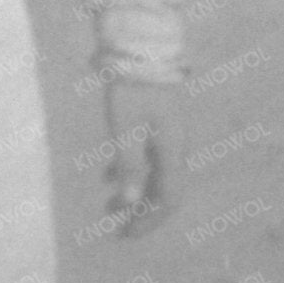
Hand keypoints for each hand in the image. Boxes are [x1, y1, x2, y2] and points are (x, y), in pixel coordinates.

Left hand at [99, 78, 187, 236]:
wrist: (142, 48)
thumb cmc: (132, 88)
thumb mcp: (125, 127)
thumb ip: (128, 165)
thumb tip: (130, 203)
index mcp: (172, 152)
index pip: (167, 198)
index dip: (150, 220)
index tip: (128, 234)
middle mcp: (175, 149)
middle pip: (164, 192)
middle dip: (143, 213)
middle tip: (121, 230)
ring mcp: (167, 138)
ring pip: (155, 177)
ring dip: (136, 195)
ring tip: (111, 208)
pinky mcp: (156, 126)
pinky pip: (147, 159)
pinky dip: (130, 173)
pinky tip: (108, 178)